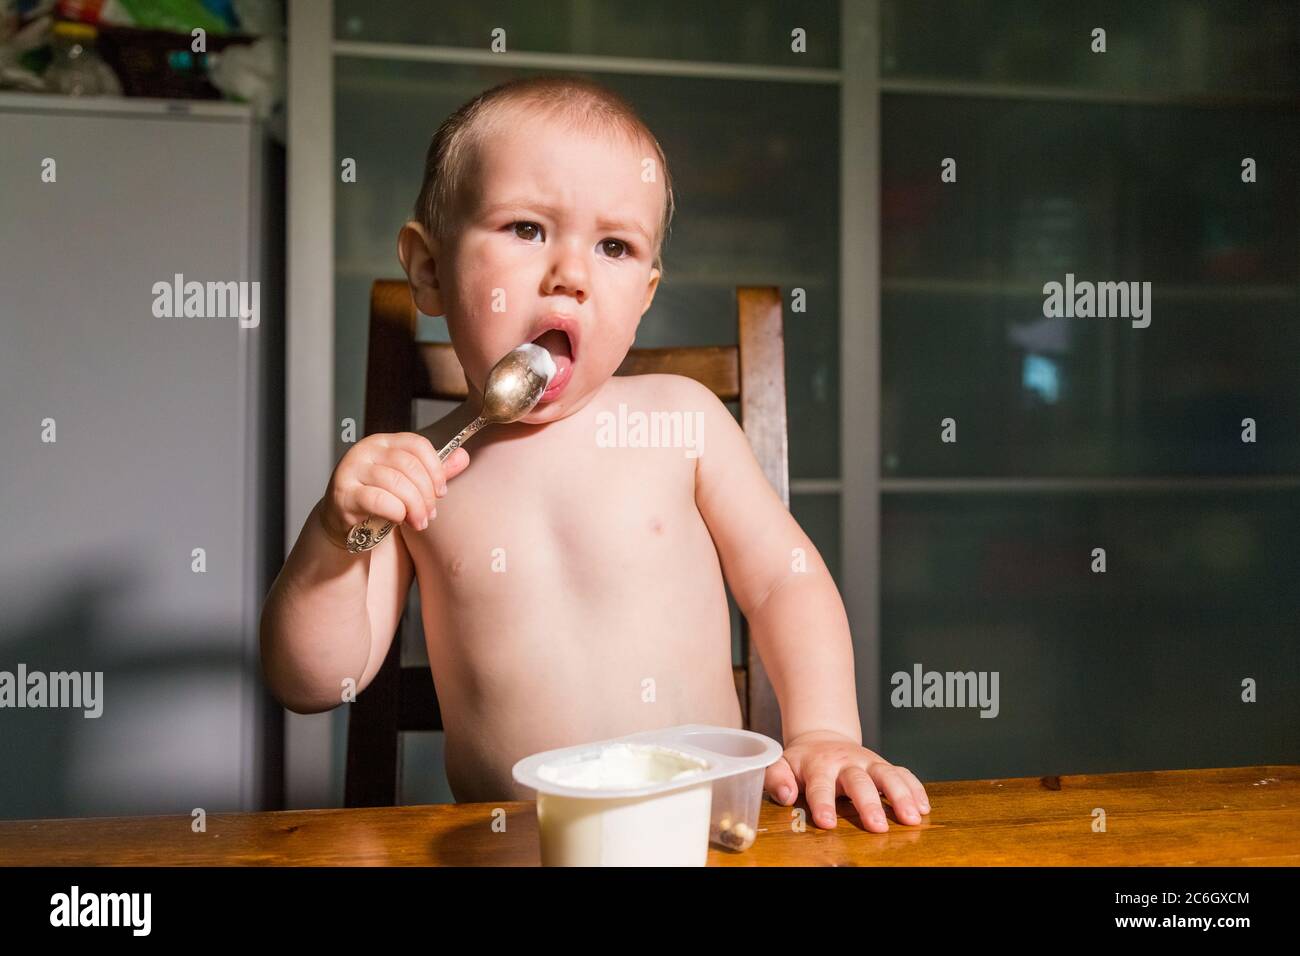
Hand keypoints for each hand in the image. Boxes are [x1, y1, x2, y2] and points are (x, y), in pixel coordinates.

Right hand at [320, 432, 469, 544]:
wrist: (344, 520)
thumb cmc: (378, 498)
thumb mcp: (409, 482)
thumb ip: (433, 471)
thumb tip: (463, 456)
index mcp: (384, 442)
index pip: (417, 444)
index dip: (435, 469)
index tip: (441, 491)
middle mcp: (366, 450)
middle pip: (408, 464)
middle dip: (426, 493)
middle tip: (430, 514)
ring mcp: (351, 470)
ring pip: (395, 482)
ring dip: (414, 506)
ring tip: (419, 522)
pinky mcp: (343, 493)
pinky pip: (377, 499)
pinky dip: (395, 511)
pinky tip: (399, 519)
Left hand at [764, 730, 930, 831]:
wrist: (823, 739)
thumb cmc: (802, 762)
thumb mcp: (782, 764)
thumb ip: (776, 778)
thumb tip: (786, 795)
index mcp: (818, 764)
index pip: (820, 785)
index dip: (823, 803)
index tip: (828, 823)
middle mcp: (846, 762)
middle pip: (859, 781)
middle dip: (869, 804)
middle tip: (878, 827)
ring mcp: (868, 762)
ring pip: (887, 775)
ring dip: (901, 796)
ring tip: (912, 818)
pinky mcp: (883, 765)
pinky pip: (903, 773)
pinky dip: (915, 788)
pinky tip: (924, 807)